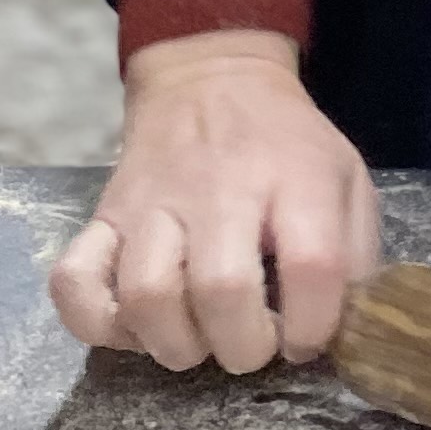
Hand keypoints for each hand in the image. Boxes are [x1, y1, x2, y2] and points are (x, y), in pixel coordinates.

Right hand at [48, 33, 380, 373]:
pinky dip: (96, 324)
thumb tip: (348, 331)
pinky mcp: (102, 218)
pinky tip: (134, 328)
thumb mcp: (345, 178)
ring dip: (174, 343)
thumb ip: (356, 253)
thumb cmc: (285, 146)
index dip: (313, 326)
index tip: (306, 340)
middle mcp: (219, 190)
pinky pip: (74, 282)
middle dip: (242, 347)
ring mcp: (151, 205)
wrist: (210, 82)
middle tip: (250, 344)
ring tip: (198, 339)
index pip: (313, 265)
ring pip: (145, 296)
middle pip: (222, 290)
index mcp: (294, 179)